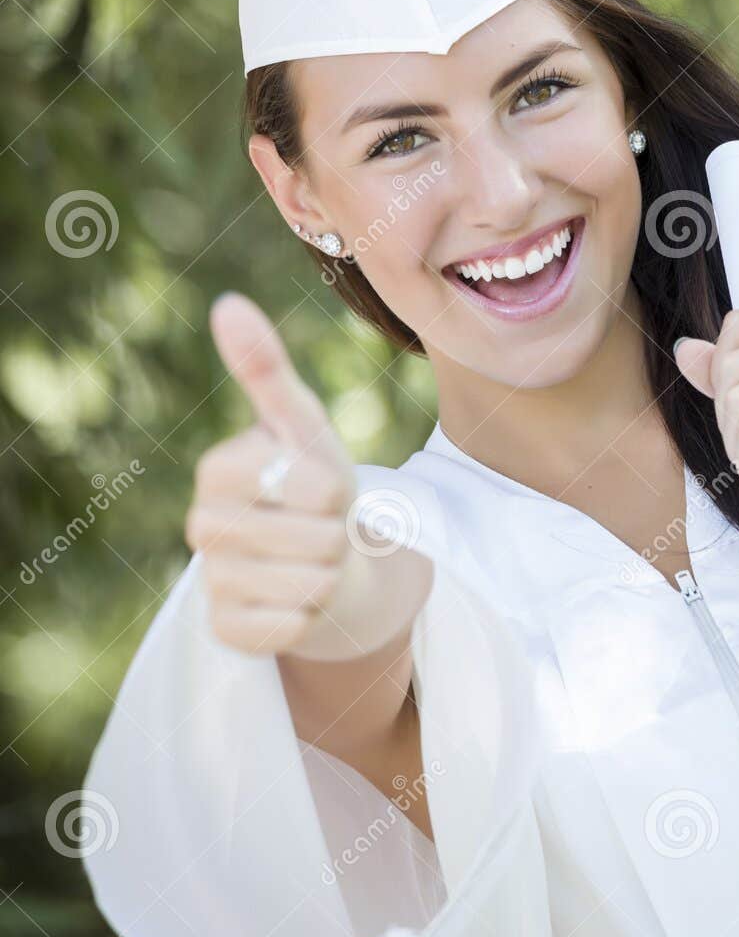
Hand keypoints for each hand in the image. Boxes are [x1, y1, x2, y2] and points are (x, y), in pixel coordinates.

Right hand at [186, 292, 363, 656]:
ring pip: (310, 584)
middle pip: (316, 537)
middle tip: (319, 531)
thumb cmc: (314, 489)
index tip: (321, 490)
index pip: (315, 485)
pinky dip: (311, 617)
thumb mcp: (305, 429)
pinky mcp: (226, 632)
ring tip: (312, 565)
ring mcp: (210, 583)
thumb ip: (268, 371)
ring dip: (329, 577)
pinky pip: (291, 628)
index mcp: (218, 469)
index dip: (338, 490)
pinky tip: (296, 603)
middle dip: (336, 535)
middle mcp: (201, 526)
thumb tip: (227, 304)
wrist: (323, 565)